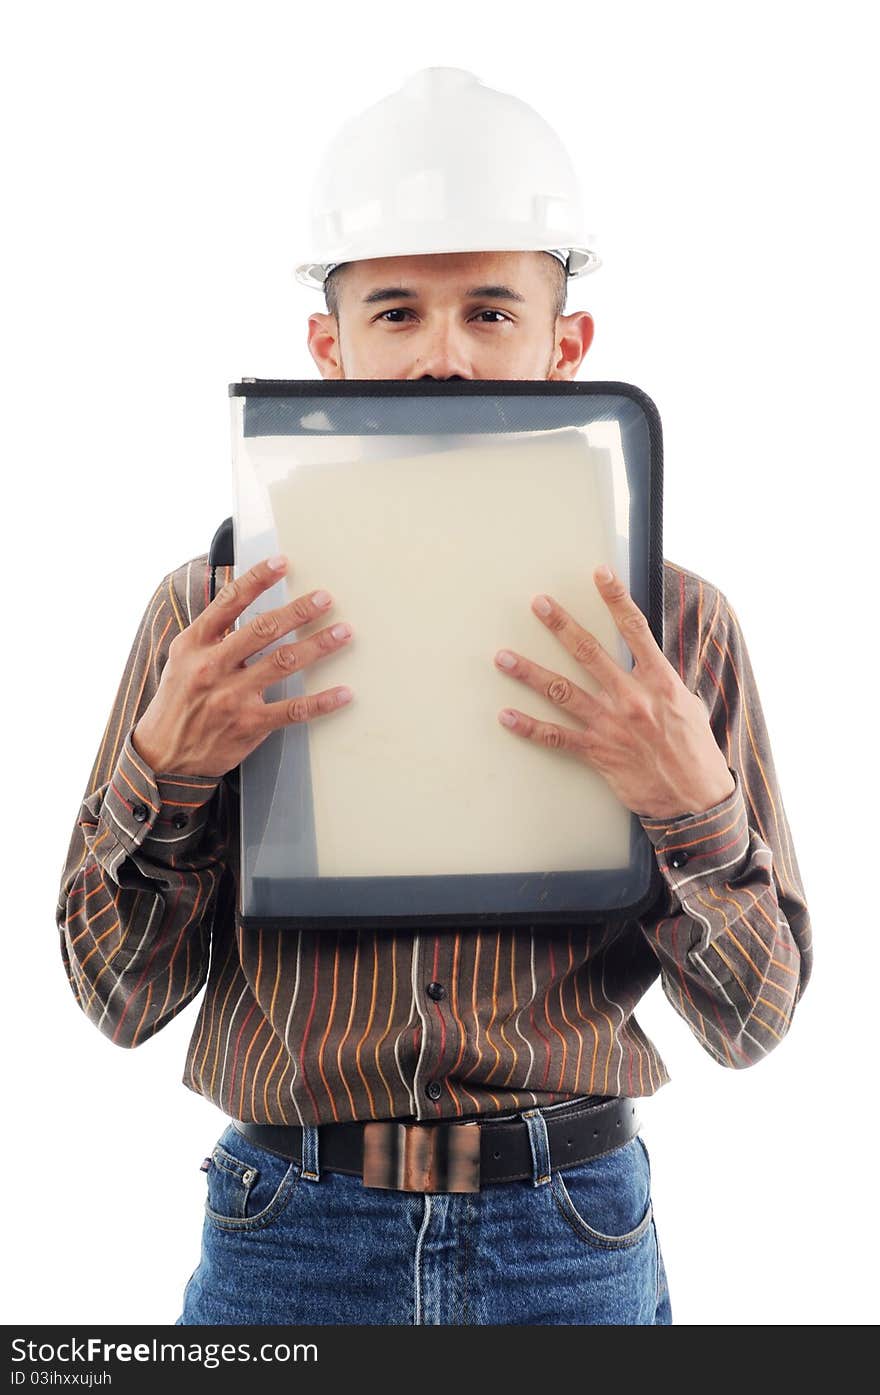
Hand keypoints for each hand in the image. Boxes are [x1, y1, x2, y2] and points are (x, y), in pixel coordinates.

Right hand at [131, 555, 354, 777]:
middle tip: (325, 598)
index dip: (257, 579)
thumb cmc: (176, 703)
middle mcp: (213, 666)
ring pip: (283, 662)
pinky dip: (322, 702)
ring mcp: (232, 696)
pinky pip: (293, 710)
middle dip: (298, 611)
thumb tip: (239, 599)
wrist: (162, 756)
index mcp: (195, 644)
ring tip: (342, 632)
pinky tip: (343, 693)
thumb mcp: (182, 659)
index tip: (282, 563)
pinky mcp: (249, 724)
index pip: (229, 602)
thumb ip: (211, 633)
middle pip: (263, 629)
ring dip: (317, 645)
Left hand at [492, 563, 735, 819]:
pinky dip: (528, 727)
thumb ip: (660, 679)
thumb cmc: (695, 750)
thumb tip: (643, 658)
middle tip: (539, 604)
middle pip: (589, 653)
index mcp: (659, 682)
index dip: (616, 599)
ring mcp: (610, 726)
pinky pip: (555, 737)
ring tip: (503, 657)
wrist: (696, 798)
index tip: (600, 573)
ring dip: (530, 673)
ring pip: (562, 692)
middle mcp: (632, 699)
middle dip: (561, 626)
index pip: (635, 630)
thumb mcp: (687, 704)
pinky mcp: (597, 753)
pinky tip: (506, 716)